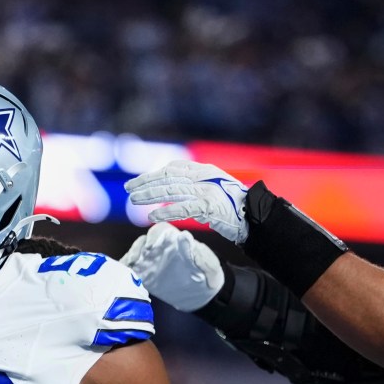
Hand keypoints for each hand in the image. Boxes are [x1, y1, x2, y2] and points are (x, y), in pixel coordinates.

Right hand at [121, 223, 225, 311]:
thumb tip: (185, 236)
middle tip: (136, 259)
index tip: (151, 246)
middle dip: (138, 248)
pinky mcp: (145, 275)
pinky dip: (126, 271)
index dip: (154, 236)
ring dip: (130, 259)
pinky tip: (124, 277)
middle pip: (144, 242)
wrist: (200, 298)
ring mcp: (151, 262)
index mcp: (175, 242)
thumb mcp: (208, 266)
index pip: (160, 230)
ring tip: (129, 268)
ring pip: (135, 254)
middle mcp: (161, 249)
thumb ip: (198, 254)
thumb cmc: (207, 277)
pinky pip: (132, 270)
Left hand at [125, 161, 251, 243]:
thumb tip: (173, 189)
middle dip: (146, 182)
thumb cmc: (234, 205)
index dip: (154, 174)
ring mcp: (206, 191)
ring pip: (171, 190)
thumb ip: (195, 185)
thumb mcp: (214, 188)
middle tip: (128, 189)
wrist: (255, 215)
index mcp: (204, 170)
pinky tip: (152, 215)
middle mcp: (203, 177)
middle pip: (168, 177)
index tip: (139, 181)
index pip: (173, 168)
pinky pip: (182, 208)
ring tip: (134, 200)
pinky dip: (165, 211)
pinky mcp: (208, 207)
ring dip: (150, 195)